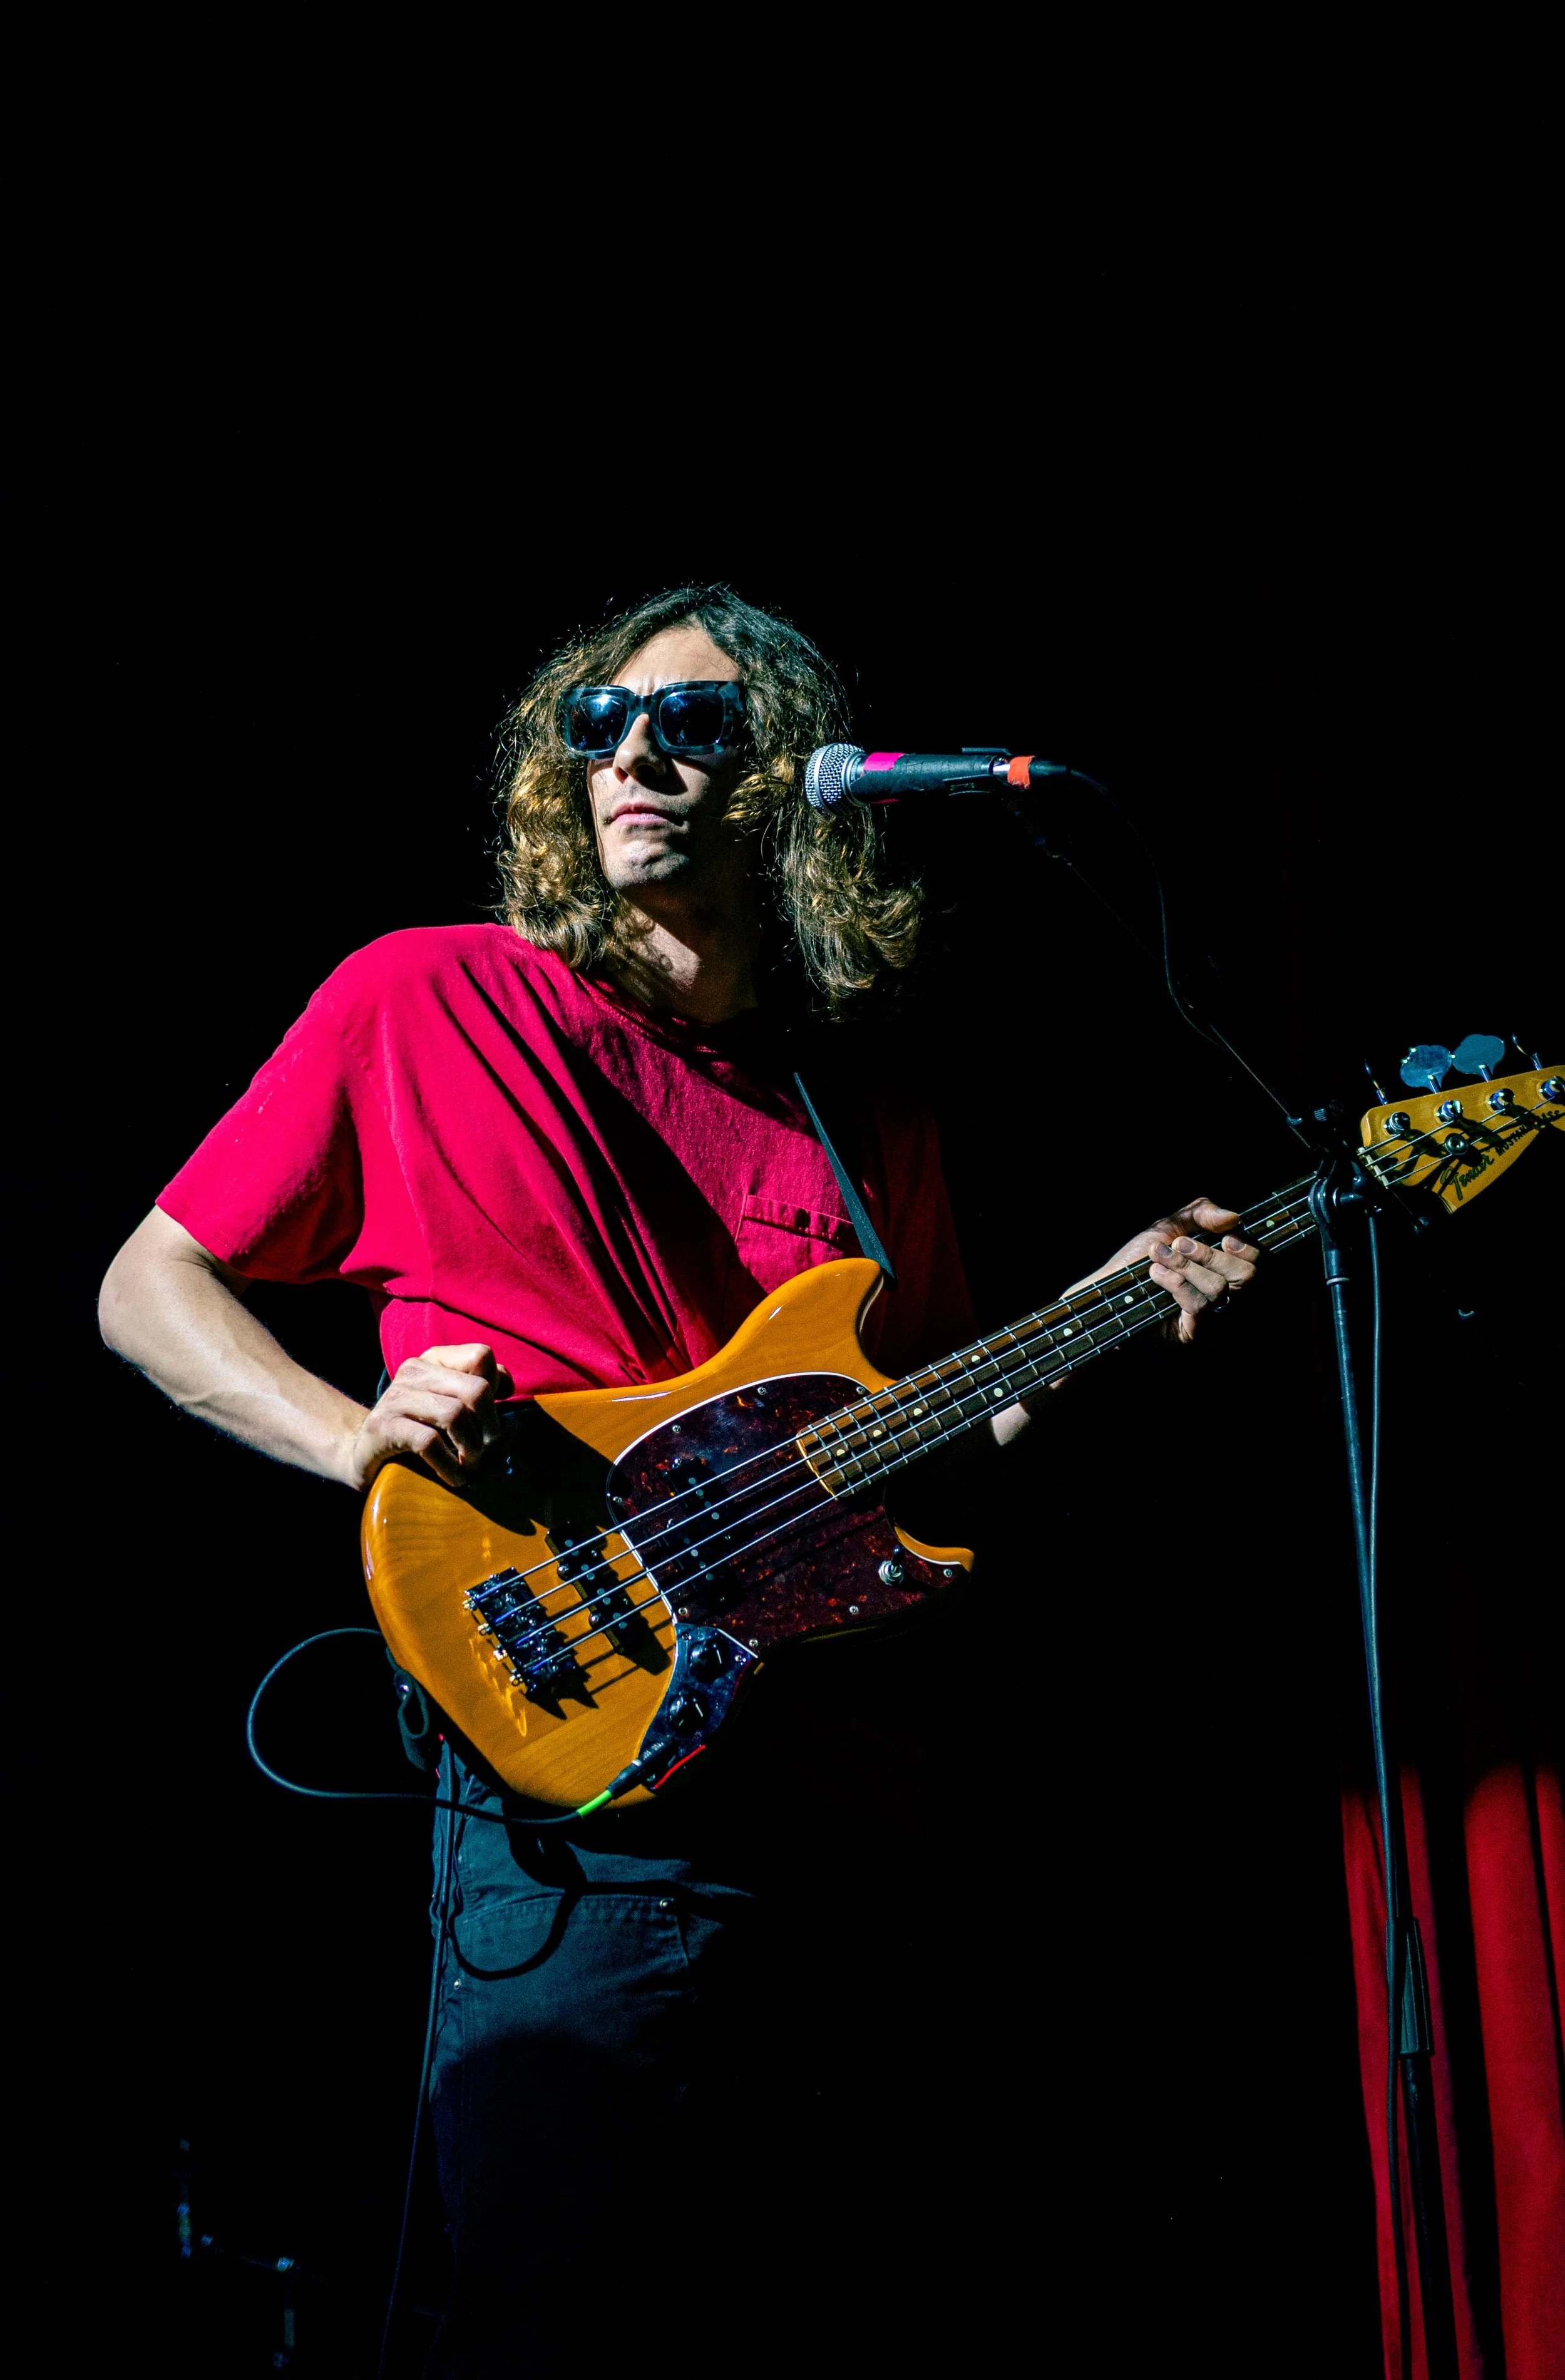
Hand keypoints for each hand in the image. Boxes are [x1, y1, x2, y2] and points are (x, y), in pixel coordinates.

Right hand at [345, 1342, 513, 1490]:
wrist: (361, 1453)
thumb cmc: (416, 1429)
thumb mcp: (447, 1403)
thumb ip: (476, 1389)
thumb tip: (506, 1386)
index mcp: (434, 1360)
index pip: (480, 1356)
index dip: (495, 1386)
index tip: (490, 1417)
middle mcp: (414, 1371)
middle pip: (476, 1389)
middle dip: (490, 1427)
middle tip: (486, 1452)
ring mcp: (396, 1397)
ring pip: (455, 1414)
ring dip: (471, 1449)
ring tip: (470, 1467)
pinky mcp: (383, 1427)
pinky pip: (428, 1442)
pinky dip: (449, 1465)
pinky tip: (454, 1478)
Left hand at [1072, 1195, 1259, 1346]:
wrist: (1106, 1290)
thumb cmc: (1140, 1258)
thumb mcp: (1170, 1225)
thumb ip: (1202, 1213)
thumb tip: (1235, 1217)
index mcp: (1228, 1272)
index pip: (1261, 1263)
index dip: (1250, 1249)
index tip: (1225, 1238)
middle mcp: (1229, 1300)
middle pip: (1248, 1277)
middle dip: (1210, 1255)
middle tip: (1179, 1244)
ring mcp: (1215, 1322)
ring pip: (1220, 1290)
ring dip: (1186, 1267)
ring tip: (1158, 1257)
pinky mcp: (1195, 1337)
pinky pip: (1200, 1307)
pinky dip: (1177, 1283)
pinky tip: (1156, 1274)